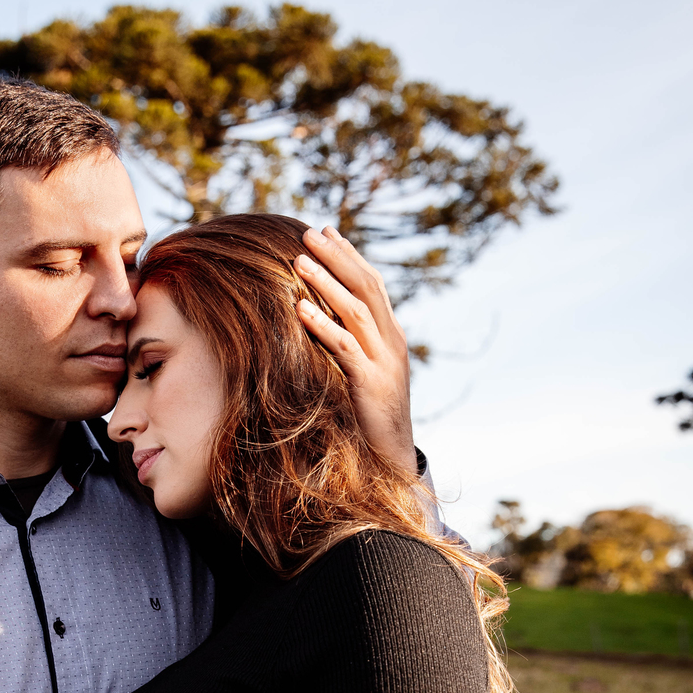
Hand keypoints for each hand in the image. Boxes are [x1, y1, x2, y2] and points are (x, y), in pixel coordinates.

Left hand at [293, 225, 416, 475]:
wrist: (393, 461)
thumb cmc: (370, 419)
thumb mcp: (362, 375)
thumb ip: (349, 346)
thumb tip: (317, 320)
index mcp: (391, 337)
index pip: (372, 285)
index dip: (350, 256)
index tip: (326, 230)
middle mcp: (392, 344)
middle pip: (366, 288)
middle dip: (338, 257)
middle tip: (309, 232)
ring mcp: (384, 363)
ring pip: (357, 312)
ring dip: (326, 283)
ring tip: (299, 260)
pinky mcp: (371, 385)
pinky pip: (345, 349)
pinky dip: (322, 326)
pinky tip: (301, 309)